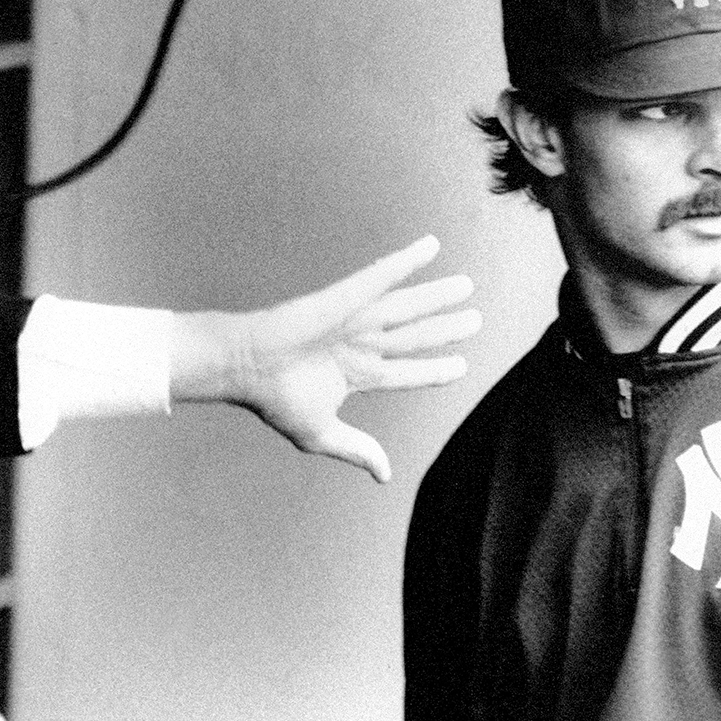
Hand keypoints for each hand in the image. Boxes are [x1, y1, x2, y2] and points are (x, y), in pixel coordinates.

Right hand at [172, 235, 480, 481]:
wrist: (245, 367)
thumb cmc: (274, 399)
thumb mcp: (320, 433)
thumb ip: (357, 449)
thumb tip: (384, 474)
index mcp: (355, 374)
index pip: (405, 371)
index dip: (433, 370)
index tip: (459, 366)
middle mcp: (360, 343)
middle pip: (413, 335)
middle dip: (444, 328)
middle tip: (475, 320)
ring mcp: (354, 318)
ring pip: (407, 306)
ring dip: (437, 296)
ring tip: (466, 287)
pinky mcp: (346, 297)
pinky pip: (382, 275)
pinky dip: (406, 260)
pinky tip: (430, 247)